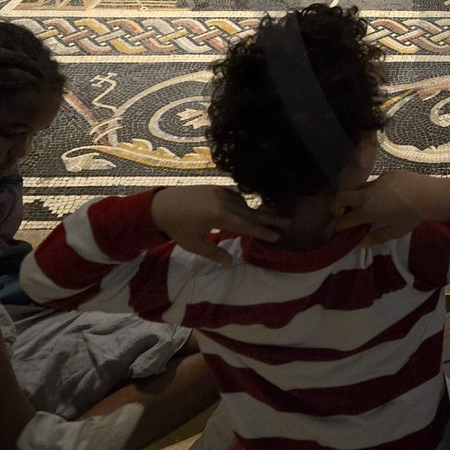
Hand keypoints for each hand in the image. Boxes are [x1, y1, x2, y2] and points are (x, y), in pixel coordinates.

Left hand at [151, 186, 287, 264]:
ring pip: (244, 204)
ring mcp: (221, 192)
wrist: (160, 205)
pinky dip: (241, 205)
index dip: (263, 232)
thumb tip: (230, 262)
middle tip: (288, 221)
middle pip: (252, 212)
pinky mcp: (216, 188)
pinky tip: (242, 211)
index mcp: (220, 216)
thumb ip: (214, 253)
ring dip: (254, 212)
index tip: (277, 236)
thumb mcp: (194, 245)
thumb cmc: (177, 227)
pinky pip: (235, 196)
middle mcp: (224, 201)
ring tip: (266, 219)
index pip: (248, 225)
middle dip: (270, 218)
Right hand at [331, 171, 449, 247]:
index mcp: (368, 211)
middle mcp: (367, 195)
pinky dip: (372, 191)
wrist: (430, 195)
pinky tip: (383, 196)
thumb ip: (376, 238)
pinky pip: (373, 183)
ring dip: (355, 198)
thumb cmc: (412, 216)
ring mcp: (376, 181)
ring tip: (363, 207)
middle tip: (338, 216)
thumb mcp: (395, 231)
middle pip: (341, 198)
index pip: (344, 220)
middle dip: (335, 208)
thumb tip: (362, 243)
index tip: (335, 230)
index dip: (337, 226)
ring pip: (357, 189)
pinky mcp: (386, 174)